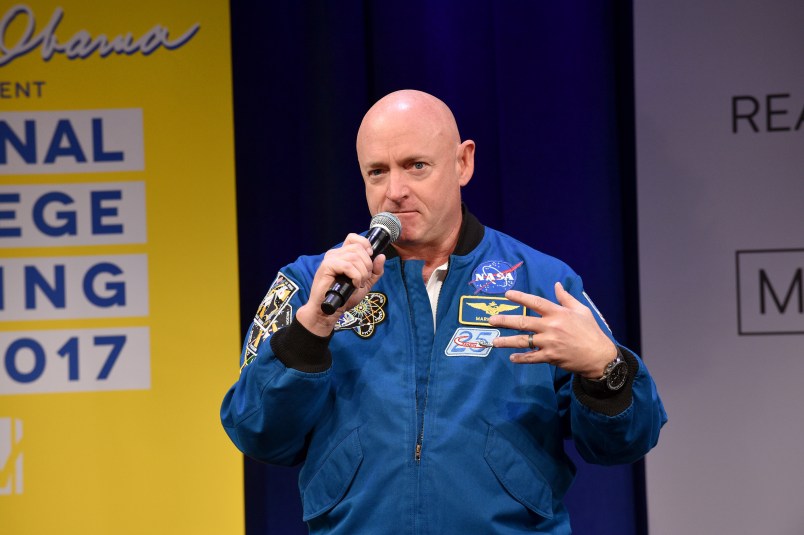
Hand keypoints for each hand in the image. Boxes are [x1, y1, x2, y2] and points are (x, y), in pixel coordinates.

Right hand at [296, 233, 385, 335]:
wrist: (330, 311)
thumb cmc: (345, 297)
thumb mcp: (366, 283)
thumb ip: (375, 271)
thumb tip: (381, 256)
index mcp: (343, 254)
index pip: (354, 238)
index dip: (365, 244)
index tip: (370, 258)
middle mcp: (335, 254)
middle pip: (358, 248)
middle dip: (367, 265)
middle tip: (364, 279)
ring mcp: (330, 259)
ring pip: (355, 257)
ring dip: (362, 273)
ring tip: (358, 284)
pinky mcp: (327, 266)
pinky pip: (348, 266)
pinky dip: (356, 276)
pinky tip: (354, 285)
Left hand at [489, 282, 616, 378]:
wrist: (599, 356)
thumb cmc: (591, 331)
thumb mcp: (581, 310)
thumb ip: (566, 298)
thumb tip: (556, 284)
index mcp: (558, 313)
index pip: (535, 302)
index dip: (520, 297)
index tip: (507, 294)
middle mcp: (551, 326)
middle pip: (523, 322)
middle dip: (505, 320)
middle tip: (490, 320)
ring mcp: (549, 342)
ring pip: (523, 341)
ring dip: (507, 342)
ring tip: (494, 342)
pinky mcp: (550, 356)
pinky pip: (531, 358)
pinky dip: (521, 358)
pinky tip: (512, 358)